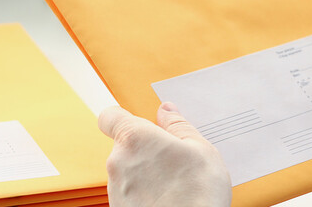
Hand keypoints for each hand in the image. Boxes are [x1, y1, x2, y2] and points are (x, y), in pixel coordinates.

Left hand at [98, 103, 231, 206]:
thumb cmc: (197, 193)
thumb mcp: (201, 149)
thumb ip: (179, 126)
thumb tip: (167, 112)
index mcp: (135, 138)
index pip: (110, 116)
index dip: (124, 117)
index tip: (141, 122)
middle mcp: (118, 162)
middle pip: (125, 146)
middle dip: (147, 150)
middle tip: (174, 158)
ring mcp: (116, 189)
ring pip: (129, 171)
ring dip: (147, 173)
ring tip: (175, 183)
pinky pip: (130, 193)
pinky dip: (145, 193)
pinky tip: (169, 198)